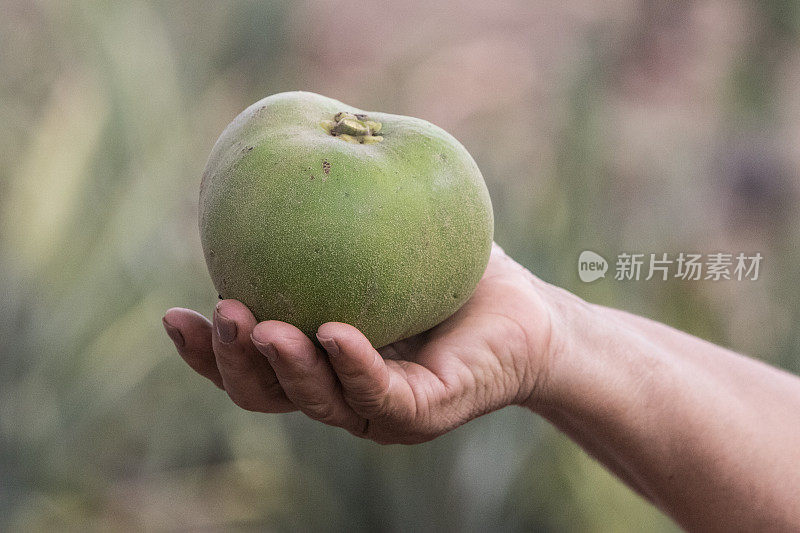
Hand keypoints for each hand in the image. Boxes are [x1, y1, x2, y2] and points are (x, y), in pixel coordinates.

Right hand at [162, 244, 554, 443]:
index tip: (175, 316)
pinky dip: (353, 364)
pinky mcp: (423, 413)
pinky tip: (334, 331)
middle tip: (221, 314)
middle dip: (234, 363)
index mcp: (320, 362)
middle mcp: (340, 392)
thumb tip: (297, 147)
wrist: (527, 314)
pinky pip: (380, 394)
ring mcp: (380, 411)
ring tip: (262, 326)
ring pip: (316, 401)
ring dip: (284, 368)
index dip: (207, 354)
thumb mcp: (384, 238)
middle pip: (268, 394)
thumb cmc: (453, 274)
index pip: (252, 367)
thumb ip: (336, 216)